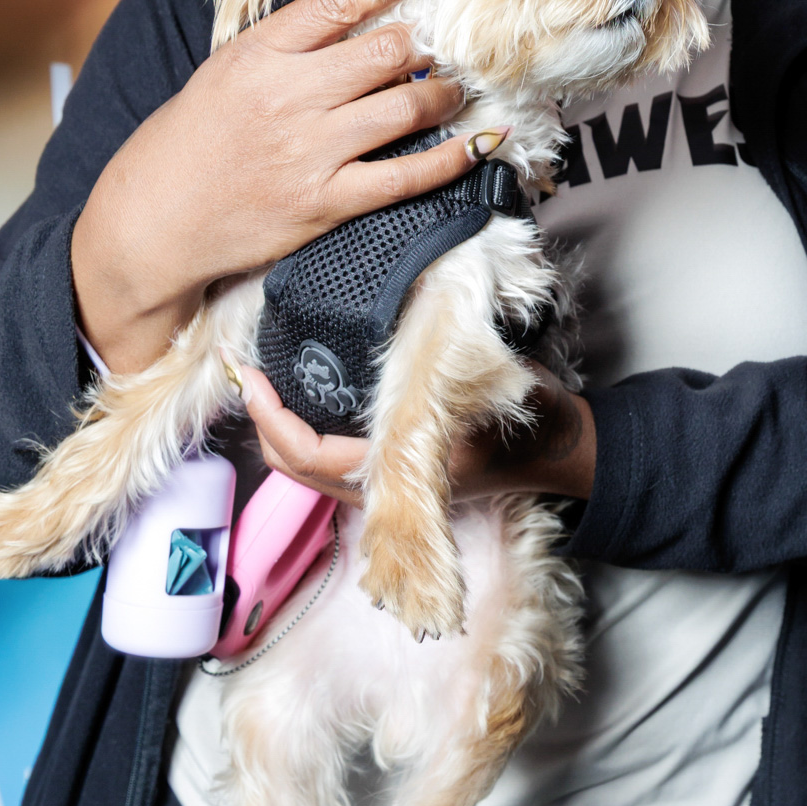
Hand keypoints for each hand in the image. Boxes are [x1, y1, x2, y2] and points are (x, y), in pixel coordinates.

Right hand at [72, 0, 488, 372]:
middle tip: (445, 44)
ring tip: (457, 88)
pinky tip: (479, 141)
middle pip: (384, 52)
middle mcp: (287, 97)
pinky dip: (450, 158)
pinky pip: (405, 176)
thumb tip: (354, 8)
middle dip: (425, 44)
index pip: (337, 3)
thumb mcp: (224, 72)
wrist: (154, 220)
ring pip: (404, 107)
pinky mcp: (326, 201)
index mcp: (257, 55)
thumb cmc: (190, 142)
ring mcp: (310, 151)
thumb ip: (284, 43)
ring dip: (444, 93)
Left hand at [236, 363, 597, 507]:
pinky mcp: (396, 477)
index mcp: (405, 474)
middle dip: (260, 422)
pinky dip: (301, 434)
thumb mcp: (486, 384)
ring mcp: (392, 488)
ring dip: (277, 428)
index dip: (271, 416)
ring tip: (261, 381)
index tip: (252, 374)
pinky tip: (298, 396)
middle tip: (242, 370)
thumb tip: (395, 314)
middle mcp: (390, 491)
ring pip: (307, 470)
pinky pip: (328, 462)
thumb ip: (438, 363)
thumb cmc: (534, 419)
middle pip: (295, 469)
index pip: (310, 455)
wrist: (564, 451)